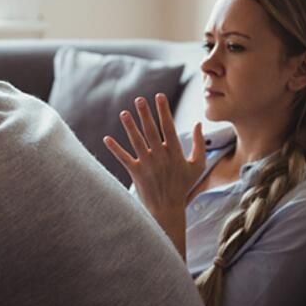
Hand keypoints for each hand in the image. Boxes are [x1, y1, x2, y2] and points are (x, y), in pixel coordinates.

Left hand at [103, 94, 205, 257]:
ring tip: (124, 113)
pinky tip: (106, 139)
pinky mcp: (136, 173)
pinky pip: (123, 159)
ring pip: (137, 142)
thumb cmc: (183, 186)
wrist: (167, 209)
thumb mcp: (197, 166)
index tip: (159, 97)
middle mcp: (160, 157)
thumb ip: (200, 144)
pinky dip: (115, 149)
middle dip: (145, 114)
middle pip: (151, 131)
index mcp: (175, 153)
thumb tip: (199, 123)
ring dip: (130, 127)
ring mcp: (147, 165)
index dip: (163, 111)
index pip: (168, 127)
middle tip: (139, 99)